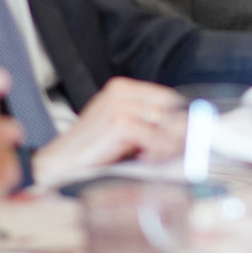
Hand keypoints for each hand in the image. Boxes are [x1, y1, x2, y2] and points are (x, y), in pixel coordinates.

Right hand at [31, 78, 186, 185]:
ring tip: (152, 159)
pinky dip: (155, 154)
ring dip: (166, 147)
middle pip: (171, 109)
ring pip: (166, 125)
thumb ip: (147, 124)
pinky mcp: (121, 123)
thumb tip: (183, 130)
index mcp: (122, 88)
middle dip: (178, 133)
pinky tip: (141, 161)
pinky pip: (156, 140)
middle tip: (177, 152)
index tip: (193, 134)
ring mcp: (121, 105)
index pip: (168, 97)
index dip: (181, 118)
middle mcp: (122, 91)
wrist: (59, 164)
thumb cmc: (89, 151)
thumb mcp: (121, 130)